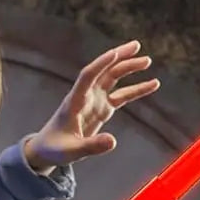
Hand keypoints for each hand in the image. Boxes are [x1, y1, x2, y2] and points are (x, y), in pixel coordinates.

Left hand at [23, 40, 159, 174]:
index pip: (87, 77)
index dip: (100, 65)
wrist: (48, 149)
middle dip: (119, 58)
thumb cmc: (55, 149)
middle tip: (137, 46)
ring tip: (147, 61)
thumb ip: (91, 146)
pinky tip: (152, 84)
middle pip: (103, 71)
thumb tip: (113, 141)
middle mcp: (85, 97)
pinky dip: (136, 89)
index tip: (115, 53)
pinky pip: (122, 96)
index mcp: (74, 102)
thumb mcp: (71, 152)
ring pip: (113, 79)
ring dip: (128, 68)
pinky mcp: (102, 109)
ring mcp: (95, 101)